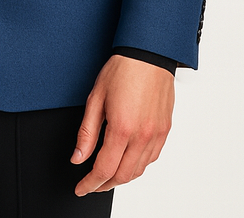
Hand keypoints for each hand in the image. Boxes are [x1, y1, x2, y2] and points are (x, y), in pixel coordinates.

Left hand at [71, 55, 174, 194]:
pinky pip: (152, 158)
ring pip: (139, 170)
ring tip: (108, 175)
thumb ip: (87, 133)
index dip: (90, 183)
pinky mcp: (165, 129)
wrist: (148, 53)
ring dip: (122, 177)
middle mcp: (142, 135)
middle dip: (105, 185)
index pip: (104, 169)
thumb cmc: (122, 70)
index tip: (81, 188)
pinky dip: (138, 166)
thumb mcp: (95, 98)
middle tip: (92, 184)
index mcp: (122, 127)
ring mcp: (156, 134)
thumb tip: (78, 157)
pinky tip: (129, 161)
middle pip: (123, 175)